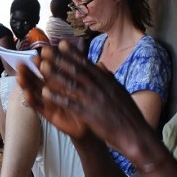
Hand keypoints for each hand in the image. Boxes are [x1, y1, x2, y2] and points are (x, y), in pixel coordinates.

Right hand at [16, 45, 90, 138]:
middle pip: (37, 78)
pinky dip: (31, 100)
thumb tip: (87, 57)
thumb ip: (83, 72)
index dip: (45, 61)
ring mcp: (48, 101)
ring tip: (20, 76)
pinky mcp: (48, 113)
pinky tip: (26, 93)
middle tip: (21, 62)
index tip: (41, 51)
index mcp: (59, 81)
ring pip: (34, 91)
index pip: (50, 69)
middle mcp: (51, 90)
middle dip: (29, 70)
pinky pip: (38, 106)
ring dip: (26, 83)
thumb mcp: (85, 85)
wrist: (91, 122)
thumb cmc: (87, 102)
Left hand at [19, 42, 148, 149]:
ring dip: (55, 74)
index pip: (87, 64)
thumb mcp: (120, 91)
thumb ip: (108, 77)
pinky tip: (45, 92)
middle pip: (76, 70)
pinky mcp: (88, 114)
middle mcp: (98, 87)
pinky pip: (70, 103)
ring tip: (41, 66)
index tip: (62, 43)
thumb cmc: (128, 113)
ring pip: (71, 84)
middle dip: (60, 59)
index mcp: (106, 81)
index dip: (73, 53)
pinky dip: (57, 97)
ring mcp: (93, 100)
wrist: (134, 132)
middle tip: (46, 50)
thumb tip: (100, 64)